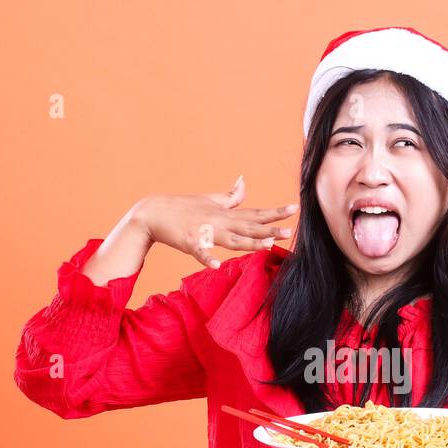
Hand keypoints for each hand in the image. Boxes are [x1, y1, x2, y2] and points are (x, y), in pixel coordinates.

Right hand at [135, 175, 297, 269]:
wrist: (153, 213)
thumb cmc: (183, 208)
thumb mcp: (210, 200)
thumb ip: (230, 196)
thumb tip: (244, 182)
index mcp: (225, 214)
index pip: (254, 213)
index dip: (274, 213)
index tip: (294, 209)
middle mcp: (219, 221)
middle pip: (248, 227)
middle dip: (269, 229)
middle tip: (290, 232)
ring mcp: (204, 232)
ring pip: (231, 240)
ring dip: (249, 243)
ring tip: (267, 246)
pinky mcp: (189, 242)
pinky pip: (200, 252)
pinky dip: (208, 259)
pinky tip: (216, 265)